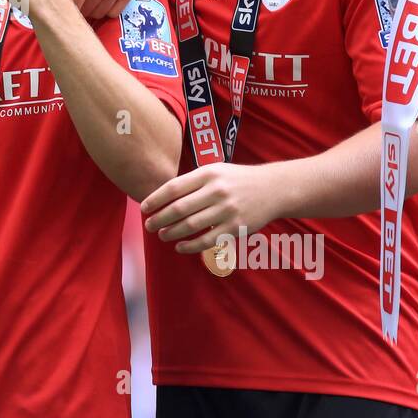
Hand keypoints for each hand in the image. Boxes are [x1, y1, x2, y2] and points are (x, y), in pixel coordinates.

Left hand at [57, 0, 138, 19]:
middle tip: (77, 0)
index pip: (73, 5)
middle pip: (87, 11)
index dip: (67, 7)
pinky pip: (116, 11)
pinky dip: (107, 8)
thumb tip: (52, 1)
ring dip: (93, 9)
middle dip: (79, 8)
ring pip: (101, 13)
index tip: (65, 4)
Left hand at [139, 162, 290, 253]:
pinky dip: (190, 246)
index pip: (174, 187)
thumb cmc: (237, 180)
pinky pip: (207, 241)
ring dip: (171, 233)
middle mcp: (216, 191)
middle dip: (159, 219)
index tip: (144, 208)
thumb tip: (161, 197)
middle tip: (148, 225)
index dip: (155, 199)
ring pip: (191, 226)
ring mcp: (227, 210)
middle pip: (179, 209)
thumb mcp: (216, 171)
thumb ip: (192, 182)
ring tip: (162, 235)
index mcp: (208, 174)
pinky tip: (180, 246)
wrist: (273, 188)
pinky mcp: (236, 228)